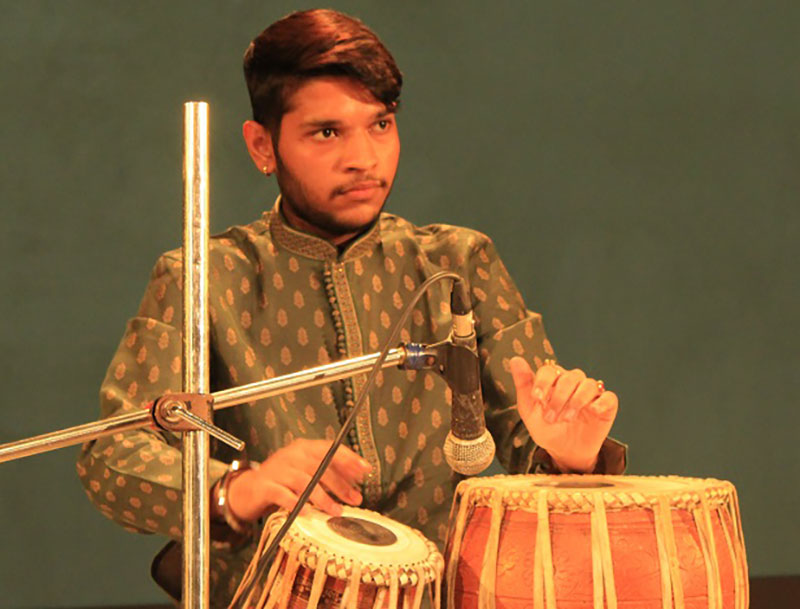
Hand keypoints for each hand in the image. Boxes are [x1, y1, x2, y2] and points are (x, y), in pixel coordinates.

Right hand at [223, 439, 371, 521]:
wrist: (247, 490)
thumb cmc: (281, 481)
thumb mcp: (306, 471)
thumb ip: (328, 473)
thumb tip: (357, 478)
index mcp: (303, 448)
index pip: (330, 449)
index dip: (349, 459)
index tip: (365, 470)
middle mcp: (291, 455)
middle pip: (320, 466)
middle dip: (341, 484)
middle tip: (355, 498)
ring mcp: (277, 470)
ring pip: (304, 481)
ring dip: (323, 497)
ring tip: (336, 511)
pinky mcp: (265, 487)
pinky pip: (283, 495)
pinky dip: (297, 504)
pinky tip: (307, 513)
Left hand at [509, 357, 617, 472]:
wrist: (564, 451)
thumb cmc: (547, 429)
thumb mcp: (529, 410)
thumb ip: (524, 385)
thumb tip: (515, 360)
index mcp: (554, 381)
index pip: (550, 369)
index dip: (543, 382)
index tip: (537, 398)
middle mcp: (573, 383)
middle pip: (570, 377)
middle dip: (558, 397)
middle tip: (550, 417)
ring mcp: (591, 394)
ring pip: (588, 384)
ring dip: (576, 401)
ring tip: (567, 418)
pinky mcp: (606, 406)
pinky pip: (609, 397)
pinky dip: (601, 403)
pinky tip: (592, 411)